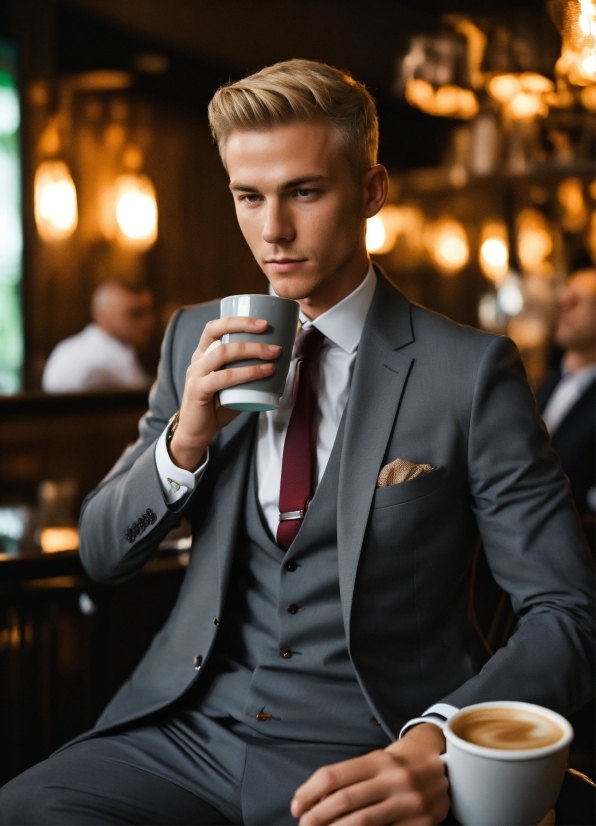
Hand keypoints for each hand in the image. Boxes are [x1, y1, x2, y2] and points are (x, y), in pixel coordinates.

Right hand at [169, 316, 279, 469]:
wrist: (197, 432)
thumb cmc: (218, 406)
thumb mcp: (233, 384)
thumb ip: (247, 372)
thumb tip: (281, 362)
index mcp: (204, 353)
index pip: (215, 326)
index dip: (238, 320)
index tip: (264, 322)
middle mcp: (197, 360)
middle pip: (219, 334)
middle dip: (248, 330)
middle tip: (273, 336)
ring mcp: (195, 374)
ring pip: (222, 353)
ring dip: (252, 351)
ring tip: (274, 354)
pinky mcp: (197, 390)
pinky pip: (222, 377)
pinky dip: (246, 372)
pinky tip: (264, 372)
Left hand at [291, 723, 448, 824]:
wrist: (443, 766)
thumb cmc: (398, 765)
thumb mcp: (376, 761)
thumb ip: (350, 778)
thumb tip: (314, 801)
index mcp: (378, 760)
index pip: (333, 776)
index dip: (309, 793)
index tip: (295, 807)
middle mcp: (394, 779)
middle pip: (344, 800)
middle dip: (316, 817)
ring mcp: (409, 802)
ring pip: (362, 822)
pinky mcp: (421, 824)